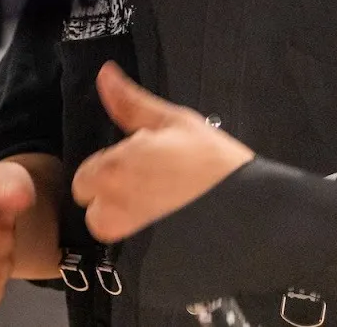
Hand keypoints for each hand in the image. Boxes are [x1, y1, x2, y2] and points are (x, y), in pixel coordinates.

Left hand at [71, 62, 254, 243]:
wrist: (253, 210)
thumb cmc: (212, 161)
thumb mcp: (174, 122)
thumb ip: (130, 102)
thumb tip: (104, 73)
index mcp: (113, 171)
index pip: (83, 178)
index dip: (106, 170)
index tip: (134, 166)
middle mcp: (113, 208)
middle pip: (93, 208)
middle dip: (112, 196)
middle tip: (149, 185)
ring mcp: (130, 238)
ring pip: (111, 230)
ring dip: (126, 219)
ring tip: (160, 206)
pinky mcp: (147, 263)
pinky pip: (132, 251)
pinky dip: (145, 241)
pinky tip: (169, 226)